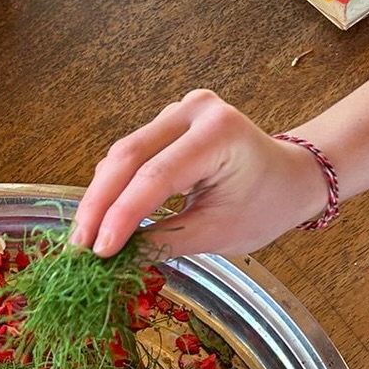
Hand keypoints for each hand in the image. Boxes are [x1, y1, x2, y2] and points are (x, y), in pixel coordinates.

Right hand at [71, 90, 328, 258]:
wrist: (291, 177)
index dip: (120, 216)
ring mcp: (179, 109)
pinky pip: (131, 153)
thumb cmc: (266, 205)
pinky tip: (100, 216)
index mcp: (218, 133)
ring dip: (100, 197)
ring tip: (83, 238)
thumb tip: (115, 258)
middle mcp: (195, 110)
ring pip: (123, 154)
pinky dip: (113, 185)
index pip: (155, 177)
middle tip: (77, 248)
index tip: (97, 253)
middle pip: (128, 157)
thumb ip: (165, 242)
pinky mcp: (168, 120)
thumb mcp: (219, 233)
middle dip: (98, 206)